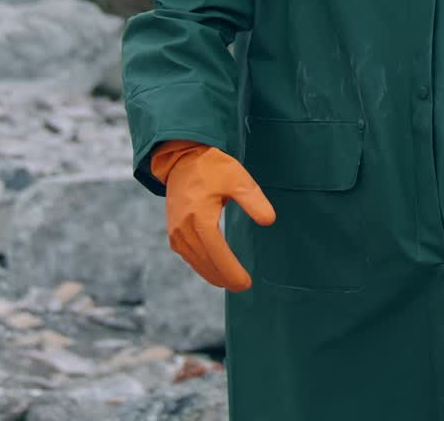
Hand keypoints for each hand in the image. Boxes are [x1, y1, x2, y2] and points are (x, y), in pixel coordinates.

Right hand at [150, 140, 275, 292]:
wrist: (184, 158)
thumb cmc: (213, 167)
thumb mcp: (238, 179)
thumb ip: (254, 201)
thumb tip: (270, 221)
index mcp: (199, 218)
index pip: (217, 253)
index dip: (231, 271)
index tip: (246, 283)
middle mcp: (184, 230)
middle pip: (205, 262)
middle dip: (224, 277)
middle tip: (243, 287)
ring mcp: (176, 233)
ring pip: (196, 262)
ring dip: (212, 274)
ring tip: (230, 283)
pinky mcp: (173, 231)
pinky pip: (189, 255)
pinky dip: (201, 265)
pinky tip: (213, 269)